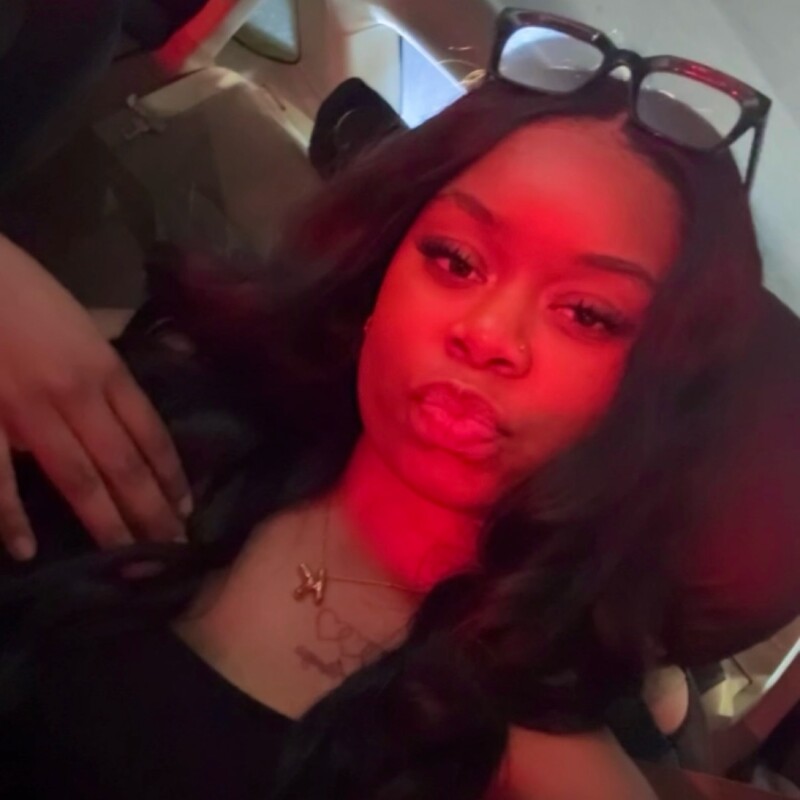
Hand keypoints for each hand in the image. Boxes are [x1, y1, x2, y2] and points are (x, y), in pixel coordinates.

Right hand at [0, 235, 190, 559]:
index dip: (170, 474)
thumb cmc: (23, 292)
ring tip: (128, 557)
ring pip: (77, 478)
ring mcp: (26, 410)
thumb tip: (170, 368)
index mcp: (104, 367)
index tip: (186, 508)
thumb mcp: (84, 318)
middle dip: (150, 511)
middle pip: (123, 464)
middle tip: (173, 549)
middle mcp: (76, 393)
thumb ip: (113, 361)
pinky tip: (27, 550)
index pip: (149, 432)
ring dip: (105, 522)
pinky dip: (11, 516)